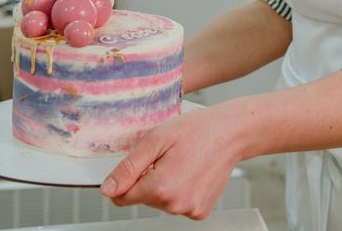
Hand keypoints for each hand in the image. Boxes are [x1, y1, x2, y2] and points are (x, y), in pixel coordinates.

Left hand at [100, 105, 243, 220]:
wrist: (232, 133)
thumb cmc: (198, 130)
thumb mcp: (157, 138)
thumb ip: (129, 167)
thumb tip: (109, 188)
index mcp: (162, 187)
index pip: (123, 197)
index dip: (124, 179)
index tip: (138, 163)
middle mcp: (176, 205)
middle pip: (143, 198)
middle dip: (148, 178)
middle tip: (167, 155)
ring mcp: (190, 210)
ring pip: (161, 201)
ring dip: (165, 184)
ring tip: (182, 161)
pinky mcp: (200, 212)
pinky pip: (178, 204)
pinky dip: (180, 189)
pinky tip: (191, 171)